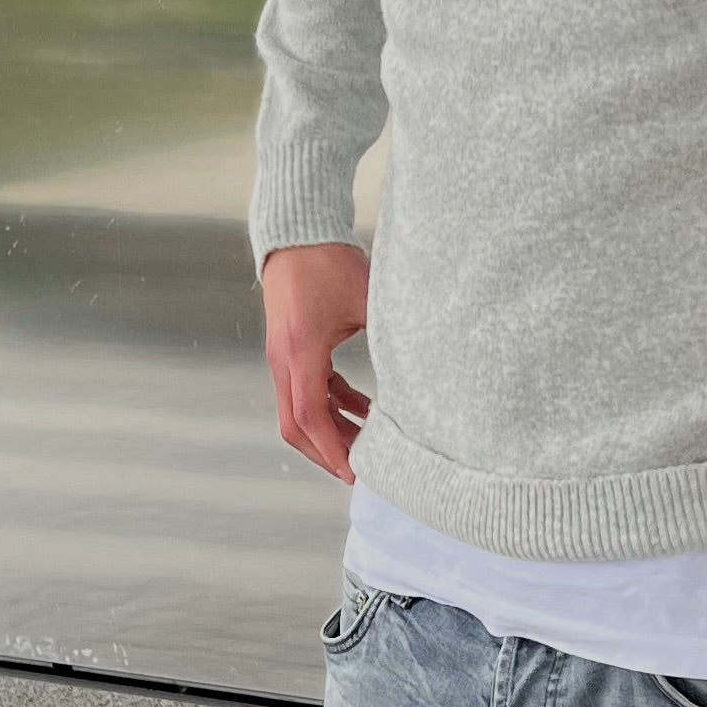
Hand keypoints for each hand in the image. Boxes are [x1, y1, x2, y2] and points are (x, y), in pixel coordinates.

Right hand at [262, 240, 374, 480]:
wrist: (296, 234)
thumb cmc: (327, 261)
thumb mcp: (366, 298)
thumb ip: (390, 335)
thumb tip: (422, 366)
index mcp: (300, 352)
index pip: (310, 417)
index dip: (332, 449)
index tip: (353, 473)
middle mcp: (284, 360)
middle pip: (296, 426)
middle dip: (326, 452)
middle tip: (358, 470)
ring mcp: (284, 356)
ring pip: (300, 410)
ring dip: (330, 429)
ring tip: (368, 442)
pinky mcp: (292, 350)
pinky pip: (308, 390)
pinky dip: (331, 405)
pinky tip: (362, 409)